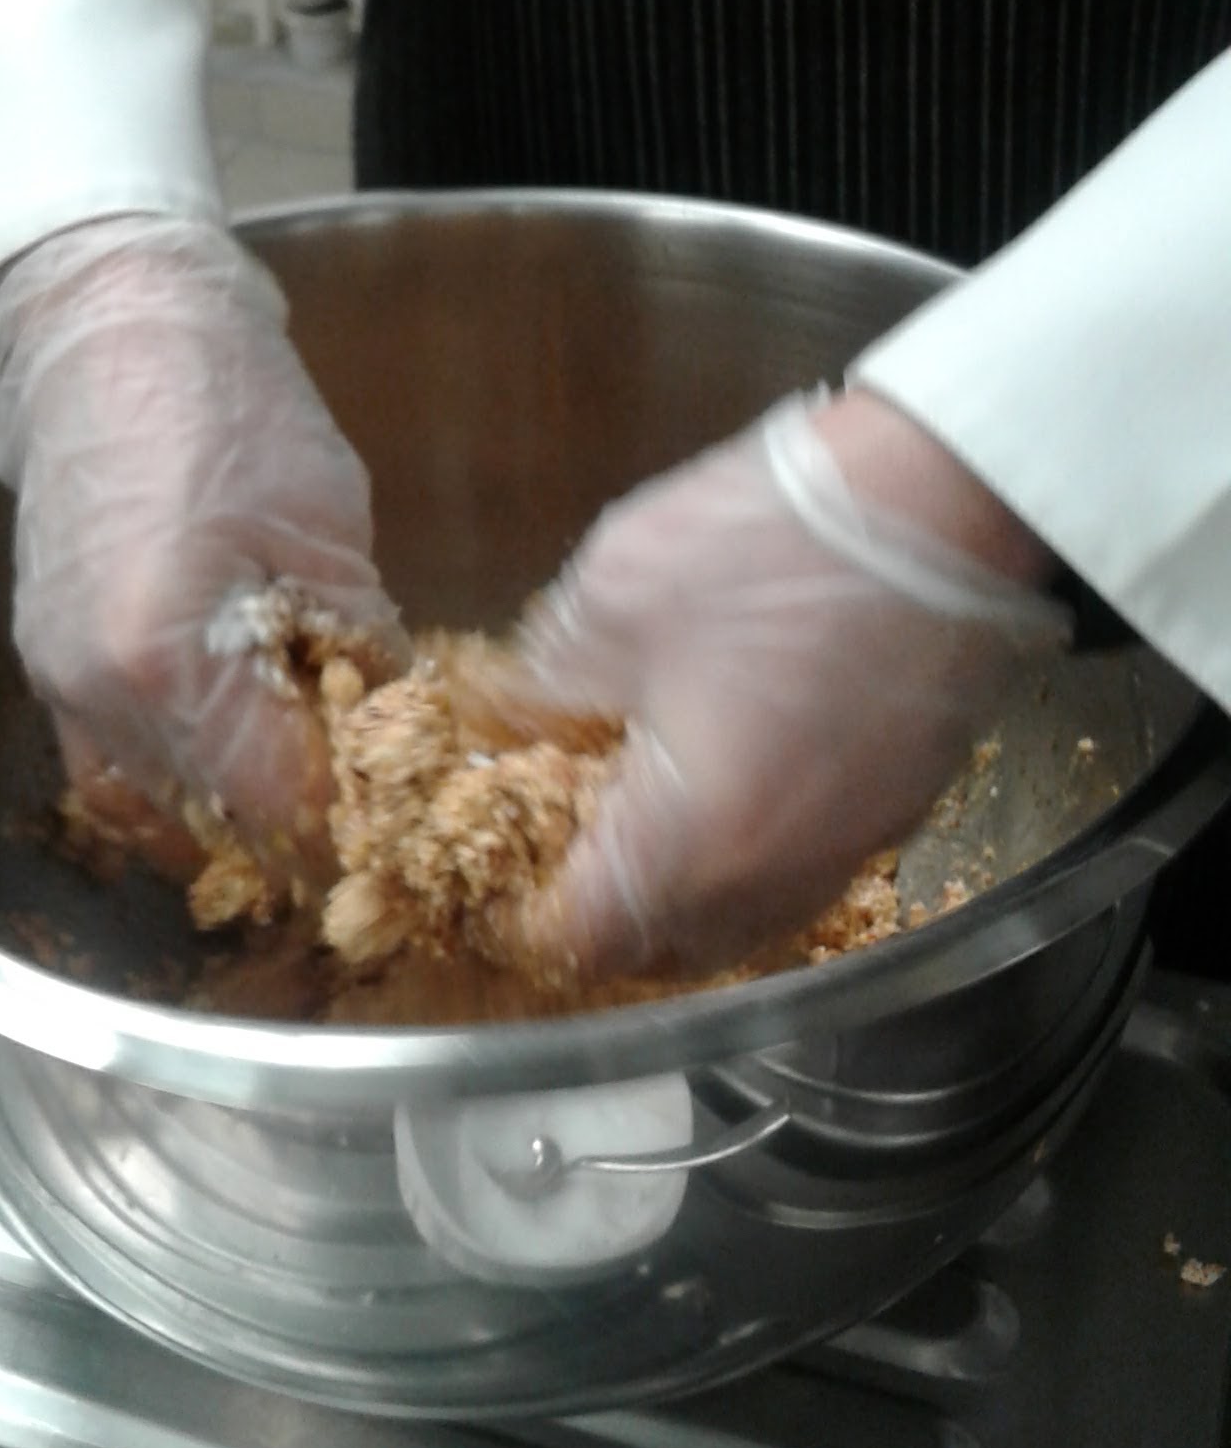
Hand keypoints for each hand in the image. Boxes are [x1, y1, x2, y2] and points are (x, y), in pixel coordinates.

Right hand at [0, 214, 404, 834]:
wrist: (112, 334)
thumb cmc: (231, 409)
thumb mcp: (330, 535)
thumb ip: (355, 651)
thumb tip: (386, 733)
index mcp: (167, 658)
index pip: (271, 800)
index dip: (340, 822)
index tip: (388, 825)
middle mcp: (96, 688)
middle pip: (207, 816)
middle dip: (288, 828)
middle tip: (356, 819)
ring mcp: (57, 677)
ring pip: (150, 802)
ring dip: (225, 813)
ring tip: (298, 798)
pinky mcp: (44, 658)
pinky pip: (104, 763)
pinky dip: (167, 781)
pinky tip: (227, 768)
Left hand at [511, 389, 1067, 979]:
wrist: (941, 496)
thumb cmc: (772, 543)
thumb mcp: (611, 594)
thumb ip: (546, 683)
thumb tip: (517, 720)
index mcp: (693, 843)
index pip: (591, 940)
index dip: (533, 916)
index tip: (506, 874)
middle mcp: (778, 874)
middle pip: (673, 951)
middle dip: (611, 916)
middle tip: (566, 850)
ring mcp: (852, 846)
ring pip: (748, 920)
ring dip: (687, 895)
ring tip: (642, 825)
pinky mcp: (901, 806)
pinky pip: (806, 870)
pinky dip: (755, 855)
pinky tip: (731, 786)